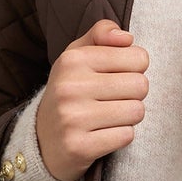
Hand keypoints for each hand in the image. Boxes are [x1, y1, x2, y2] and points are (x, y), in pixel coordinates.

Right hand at [35, 18, 148, 180]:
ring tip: (107, 117)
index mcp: (73, 59)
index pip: (138, 58)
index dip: (135, 70)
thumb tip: (127, 38)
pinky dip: (120, 136)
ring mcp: (73, 118)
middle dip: (134, 95)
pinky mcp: (79, 146)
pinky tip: (102, 134)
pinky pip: (127, 136)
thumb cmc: (69, 93)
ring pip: (136, 111)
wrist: (41, 141)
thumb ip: (101, 34)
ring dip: (128, 117)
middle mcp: (70, 86)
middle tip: (113, 100)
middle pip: (141, 85)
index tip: (116, 77)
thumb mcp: (77, 56)